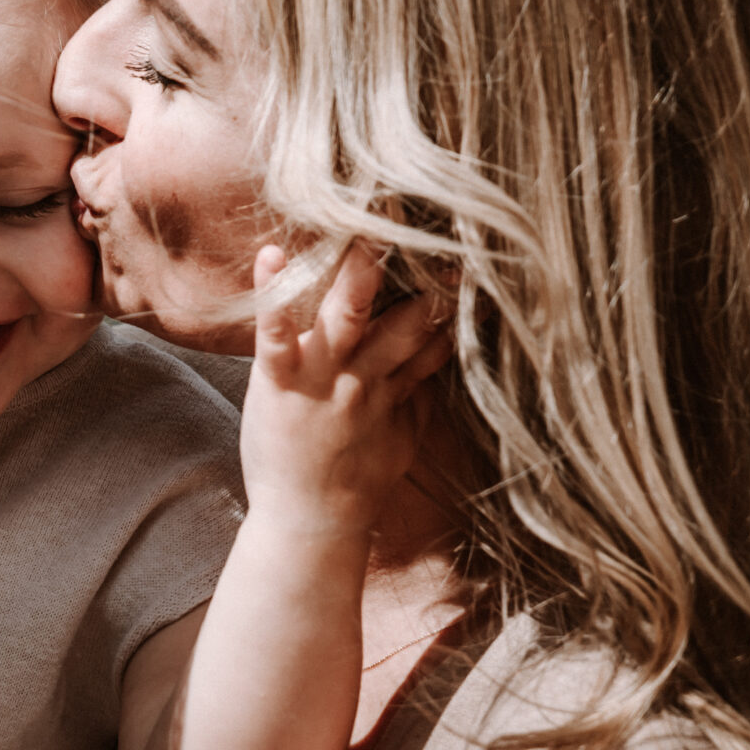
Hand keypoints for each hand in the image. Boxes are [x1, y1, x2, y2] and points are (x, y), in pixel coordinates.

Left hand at [241, 242, 452, 529]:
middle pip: (403, 319)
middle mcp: (362, 374)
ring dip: (357, 273)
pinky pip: (276, 333)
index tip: (479, 262)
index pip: (433, 335)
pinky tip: (270, 256)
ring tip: (362, 227)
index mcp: (390, 385)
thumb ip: (416, 391)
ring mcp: (321, 375)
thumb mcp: (401, 436)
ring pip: (346, 315)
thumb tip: (439, 355)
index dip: (456, 301)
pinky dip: (272, 294)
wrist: (310, 522)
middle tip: (439, 228)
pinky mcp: (277, 380)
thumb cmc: (354, 481)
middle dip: (424, 277)